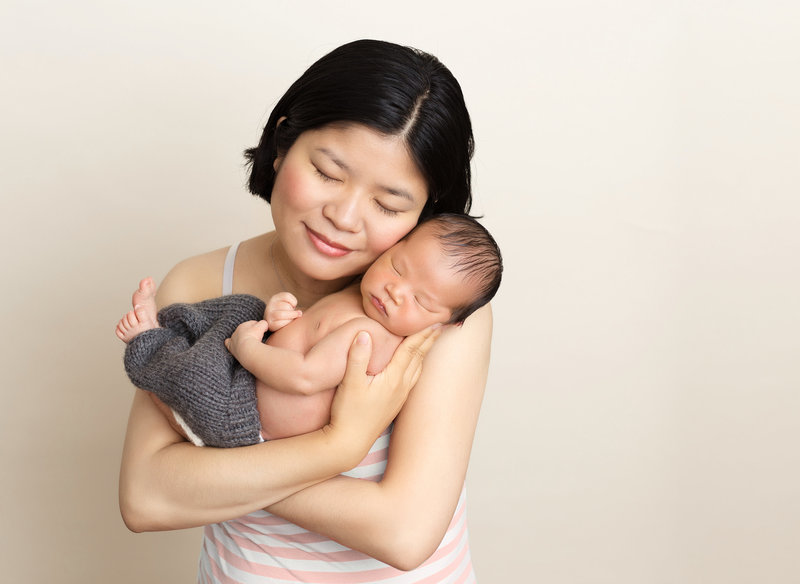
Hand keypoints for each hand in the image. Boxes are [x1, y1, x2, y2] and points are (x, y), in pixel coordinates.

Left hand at [224, 319, 268, 360]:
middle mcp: (237, 331)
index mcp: (244, 325)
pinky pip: (228, 343)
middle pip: (244, 330)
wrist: (247, 349)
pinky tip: (236, 346)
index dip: (259, 327)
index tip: (263, 331)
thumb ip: (264, 323)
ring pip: (237, 336)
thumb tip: (264, 324)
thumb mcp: (263, 326)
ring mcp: (233, 339)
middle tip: (257, 338)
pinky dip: (231, 344)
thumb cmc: (255, 337)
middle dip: (250, 333)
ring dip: (242, 339)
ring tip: (249, 343)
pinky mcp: (230, 347)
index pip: (252, 324)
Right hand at [266, 292, 302, 330]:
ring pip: (282, 314)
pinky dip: (287, 323)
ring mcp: (269, 315)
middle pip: (286, 306)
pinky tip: (288, 323)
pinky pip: (280, 323)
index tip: (293, 306)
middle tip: (293, 314)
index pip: (287, 296)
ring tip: (291, 318)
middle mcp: (270, 305)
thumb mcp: (287, 304)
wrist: (273, 322)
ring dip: (290, 317)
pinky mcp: (270, 324)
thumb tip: (300, 313)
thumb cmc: (284, 312)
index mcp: (275, 298)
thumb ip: (293, 305)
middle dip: (293, 311)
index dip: (294, 302)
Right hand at [326, 325, 441, 462]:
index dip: (423, 334)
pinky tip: (415, 368)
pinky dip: (417, 367)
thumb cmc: (348, 414)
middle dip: (430, 340)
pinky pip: (412, 380)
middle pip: (419, 358)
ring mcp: (399, 397)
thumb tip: (365, 333)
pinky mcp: (394, 405)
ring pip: (418, 370)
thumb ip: (358, 356)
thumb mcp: (350, 383)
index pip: (411, 350)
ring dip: (425, 353)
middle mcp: (401, 387)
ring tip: (431, 342)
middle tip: (443, 326)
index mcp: (393, 378)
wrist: (349, 443)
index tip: (436, 321)